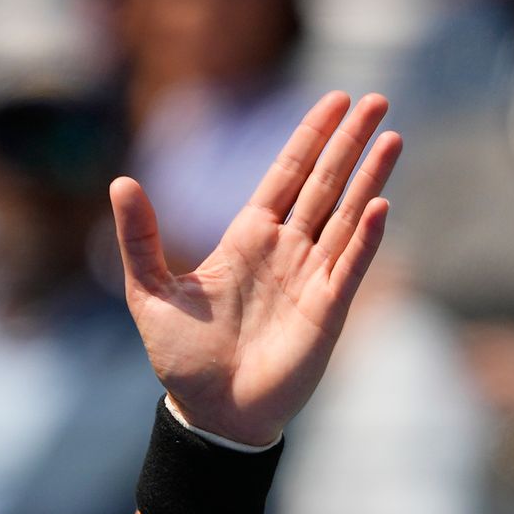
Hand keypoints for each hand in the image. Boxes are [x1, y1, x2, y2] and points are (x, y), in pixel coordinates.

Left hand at [111, 91, 398, 449]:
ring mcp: (311, 278)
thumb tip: (121, 183)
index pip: (287, 175)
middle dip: (350, 143)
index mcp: (248, 237)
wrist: (211, 413)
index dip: (311, 137)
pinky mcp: (327, 311)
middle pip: (325, 184)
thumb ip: (139, 238)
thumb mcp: (149, 292)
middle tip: (377, 100)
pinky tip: (379, 206)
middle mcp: (287, 250)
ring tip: (392, 137)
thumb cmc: (182, 358)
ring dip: (370, 179)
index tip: (335, 101)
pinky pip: (349, 266)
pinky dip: (364, 237)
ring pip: (346, 216)